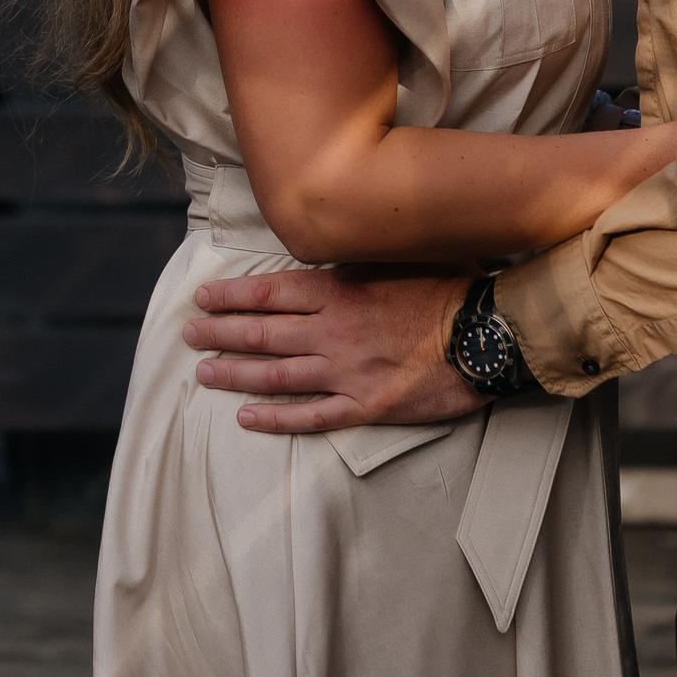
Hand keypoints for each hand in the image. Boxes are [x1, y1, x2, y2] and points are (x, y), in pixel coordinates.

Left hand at [182, 265, 486, 432]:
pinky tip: (247, 418)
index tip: (202, 299)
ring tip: (203, 374)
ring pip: (275, 376)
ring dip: (234, 375)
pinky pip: (310, 416)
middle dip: (219, 335)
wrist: (487, 334)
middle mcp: (332, 331)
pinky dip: (274, 419)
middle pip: (262, 334)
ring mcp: (346, 372)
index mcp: (338, 290)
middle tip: (188, 337)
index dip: (230, 298)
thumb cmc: (448, 287)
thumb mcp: (395, 257)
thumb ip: (352, 263)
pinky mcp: (365, 406)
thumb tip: (318, 258)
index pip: (268, 293)